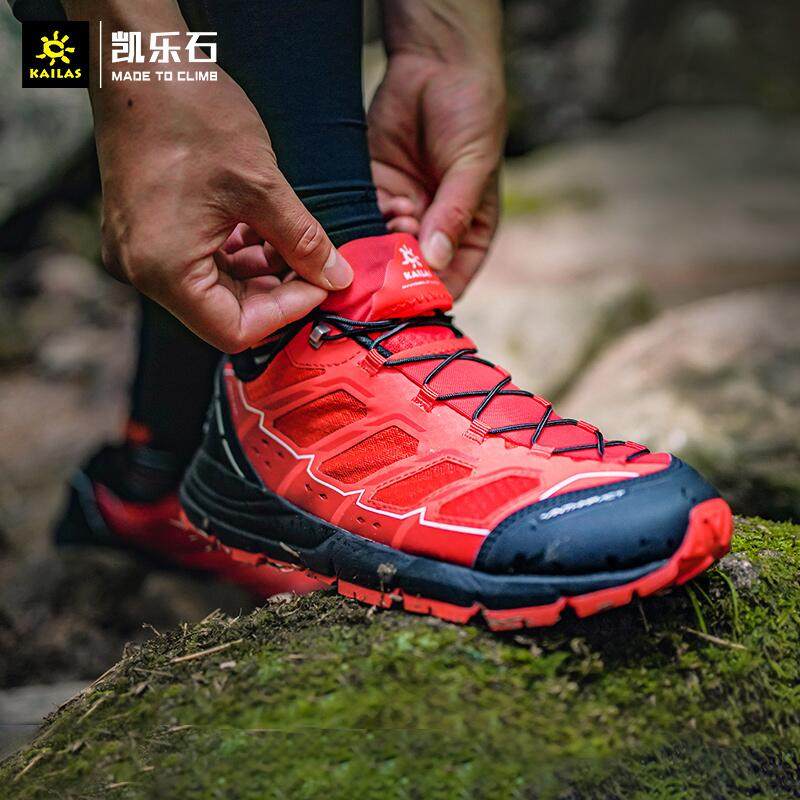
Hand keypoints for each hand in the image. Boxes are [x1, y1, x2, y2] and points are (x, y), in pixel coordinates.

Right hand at [78, 4, 352, 352]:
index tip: (319, 284)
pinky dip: (236, 254)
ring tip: (293, 242)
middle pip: (224, 313)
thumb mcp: (262, 185)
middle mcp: (144, 270)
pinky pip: (198, 262)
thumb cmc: (188, 112)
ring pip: (214, 288)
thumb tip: (335, 276)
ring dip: (260, 273)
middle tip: (316, 266)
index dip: (286, 312)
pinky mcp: (145, 232)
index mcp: (164, 269)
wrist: (136, 59)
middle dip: (277, 293)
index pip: (235, 330)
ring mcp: (140, 252)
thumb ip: (303, 240)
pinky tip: (264, 230)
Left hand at [368, 6, 504, 298]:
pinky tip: (365, 216)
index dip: (433, 295)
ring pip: (383, 250)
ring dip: (376, 251)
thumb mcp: (471, 166)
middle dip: (395, 278)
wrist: (436, 62)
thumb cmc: (471, 114)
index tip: (411, 305)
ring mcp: (404, 211)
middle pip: (411, 271)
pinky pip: (363, 220)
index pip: (452, 278)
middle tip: (376, 284)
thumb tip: (435, 260)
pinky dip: (361, 224)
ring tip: (376, 238)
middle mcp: (434, 228)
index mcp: (468, 231)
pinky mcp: (376, 191)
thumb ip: (453, 213)